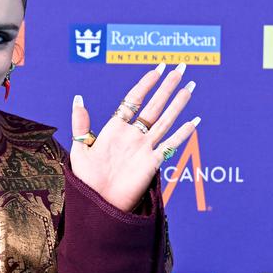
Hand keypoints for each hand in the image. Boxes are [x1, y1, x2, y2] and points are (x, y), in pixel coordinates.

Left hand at [69, 63, 200, 212]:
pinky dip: (182, 134)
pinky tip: (193, 121)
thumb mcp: (80, 149)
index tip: (158, 69)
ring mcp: (144, 148)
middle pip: (154, 105)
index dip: (146, 84)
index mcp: (115, 128)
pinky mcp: (152, 163)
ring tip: (190, 87)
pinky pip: (170, 145)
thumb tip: (79, 98)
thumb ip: (80, 124)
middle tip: (180, 68)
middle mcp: (133, 135)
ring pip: (165, 120)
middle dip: (167, 86)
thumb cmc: (87, 179)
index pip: (134, 100)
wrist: (98, 203)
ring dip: (178, 104)